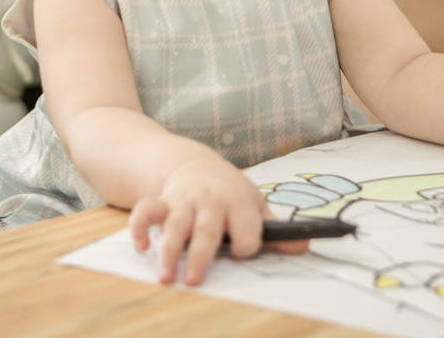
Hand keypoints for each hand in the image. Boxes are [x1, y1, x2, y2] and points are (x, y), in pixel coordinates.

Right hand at [128, 157, 307, 285]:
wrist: (194, 163)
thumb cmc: (229, 192)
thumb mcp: (255, 205)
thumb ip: (275, 230)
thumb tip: (303, 247)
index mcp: (239, 200)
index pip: (246, 226)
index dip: (246, 242)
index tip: (243, 250)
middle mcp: (211, 200)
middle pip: (206, 229)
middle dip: (200, 255)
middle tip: (195, 280)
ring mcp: (184, 200)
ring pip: (175, 224)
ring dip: (168, 250)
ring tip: (165, 275)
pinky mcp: (162, 201)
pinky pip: (145, 211)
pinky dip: (140, 227)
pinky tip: (142, 247)